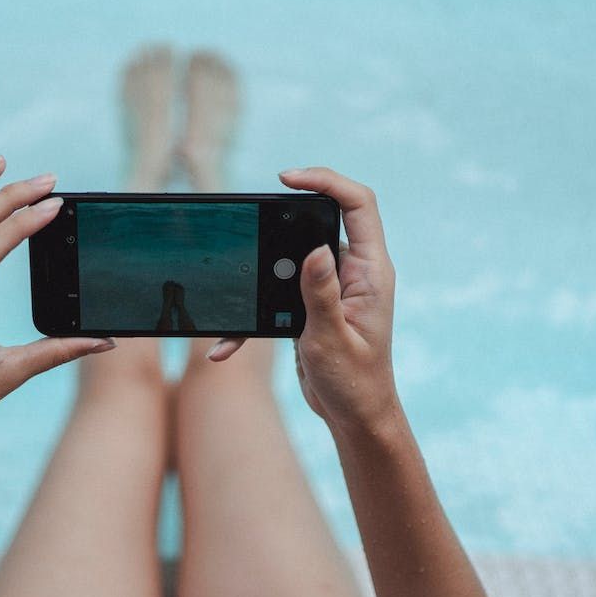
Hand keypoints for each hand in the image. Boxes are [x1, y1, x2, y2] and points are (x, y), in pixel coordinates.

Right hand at [208, 167, 396, 429]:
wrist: (355, 418)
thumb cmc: (354, 383)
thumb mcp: (332, 339)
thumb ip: (322, 294)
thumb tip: (313, 249)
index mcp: (370, 272)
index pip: (357, 204)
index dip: (326, 181)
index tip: (287, 179)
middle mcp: (355, 272)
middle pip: (321, 220)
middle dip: (283, 220)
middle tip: (252, 222)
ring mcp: (333, 287)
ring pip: (292, 257)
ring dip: (261, 272)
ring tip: (236, 286)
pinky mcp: (313, 305)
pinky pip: (278, 295)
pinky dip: (254, 316)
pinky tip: (225, 346)